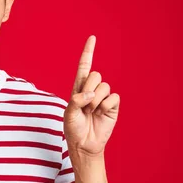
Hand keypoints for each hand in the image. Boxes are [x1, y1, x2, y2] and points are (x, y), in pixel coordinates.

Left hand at [63, 35, 119, 157]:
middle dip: (88, 89)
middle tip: (84, 105)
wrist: (84, 144)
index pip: (84, 66)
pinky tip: (100, 114)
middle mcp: (92, 90)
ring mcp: (103, 97)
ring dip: (95, 100)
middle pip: (96, 75)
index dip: (88, 52)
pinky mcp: (113, 106)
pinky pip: (113, 97)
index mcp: (79, 88)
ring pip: (104, 86)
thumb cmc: (73, 128)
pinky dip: (105, 106)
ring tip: (91, 112)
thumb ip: (77, 100)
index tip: (92, 38)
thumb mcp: (69, 113)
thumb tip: (91, 93)